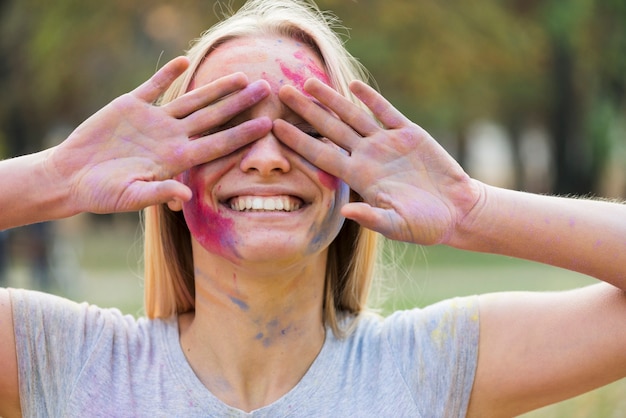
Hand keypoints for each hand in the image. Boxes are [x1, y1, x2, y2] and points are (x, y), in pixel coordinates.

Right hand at [46, 56, 271, 213]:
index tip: (268, 124)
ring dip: (215, 88)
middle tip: (266, 89)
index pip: (218, 144)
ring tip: (241, 76)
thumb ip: (159, 193)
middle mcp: (171, 138)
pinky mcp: (130, 106)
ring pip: (191, 100)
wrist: (71, 177)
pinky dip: (167, 74)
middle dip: (240, 104)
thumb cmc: (102, 194)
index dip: (243, 134)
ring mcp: (153, 121)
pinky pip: (153, 87)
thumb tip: (185, 196)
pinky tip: (184, 62)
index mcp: (176, 159)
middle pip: (213, 117)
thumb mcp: (131, 196)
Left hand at [274, 79, 480, 244]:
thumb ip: (372, 217)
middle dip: (307, 111)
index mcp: (360, 178)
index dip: (299, 141)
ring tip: (308, 82)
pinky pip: (385, 112)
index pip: (322, 155)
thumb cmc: (425, 224)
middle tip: (282, 91)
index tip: (275, 128)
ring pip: (353, 116)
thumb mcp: (397, 225)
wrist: (456, 210)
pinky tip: (353, 85)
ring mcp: (387, 143)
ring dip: (332, 99)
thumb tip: (345, 211)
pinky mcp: (409, 134)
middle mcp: (368, 157)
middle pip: (330, 129)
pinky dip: (371, 99)